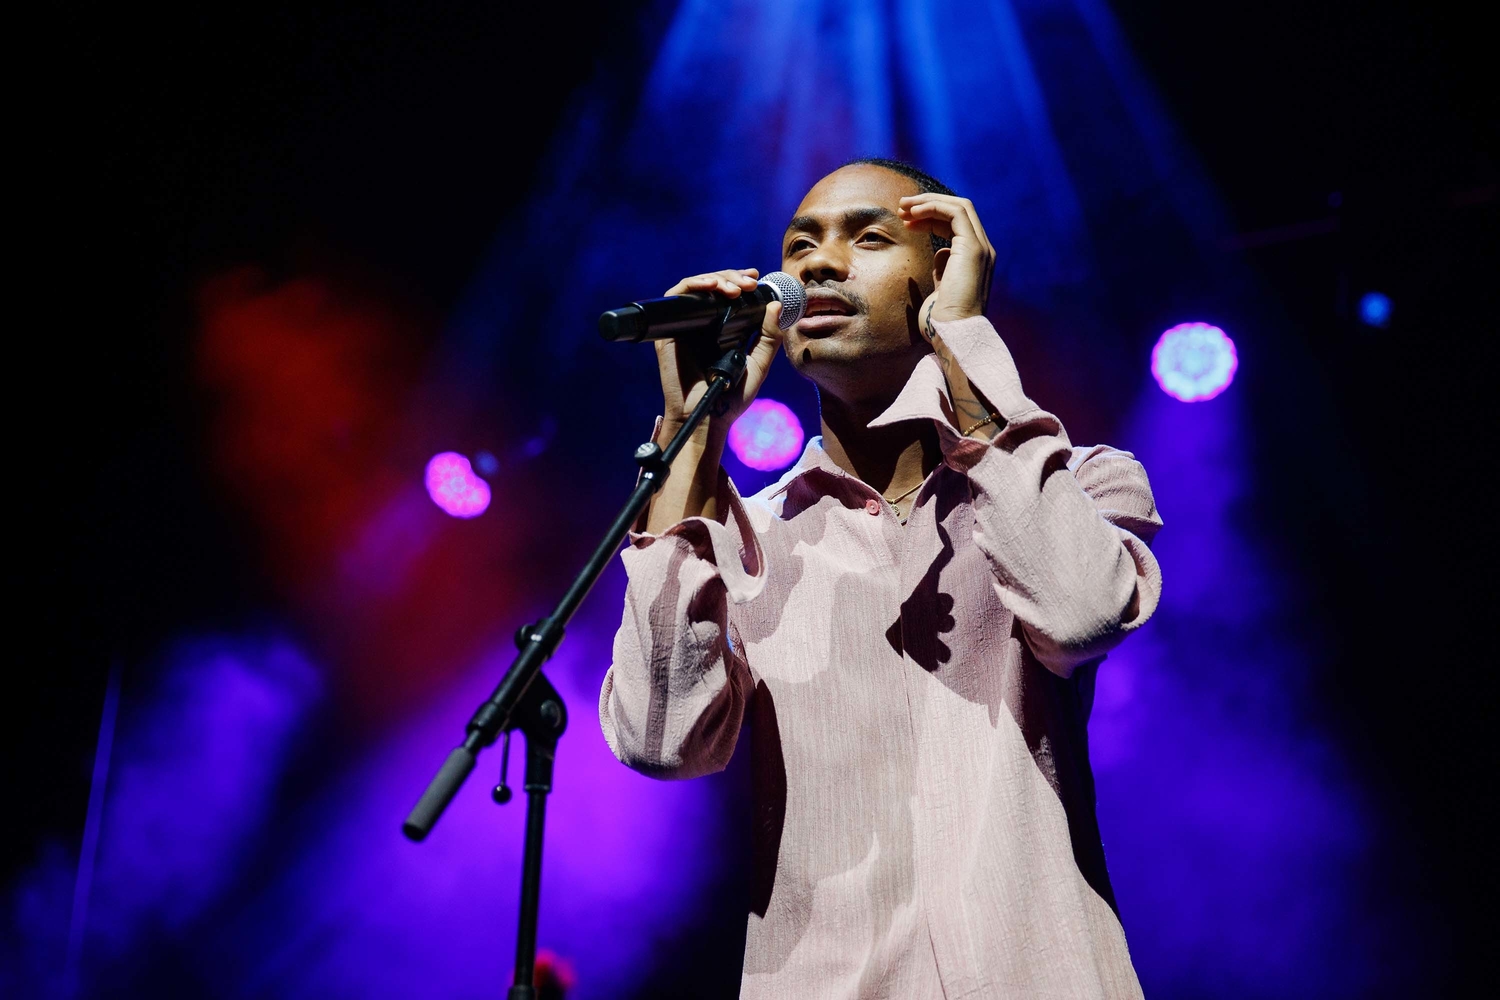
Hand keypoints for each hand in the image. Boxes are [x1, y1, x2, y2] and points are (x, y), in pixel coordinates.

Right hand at [654, 268, 785, 435]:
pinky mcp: (668, 331)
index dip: (739, 280)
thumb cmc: (732, 397)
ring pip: (696, 287)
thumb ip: (769, 337)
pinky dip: (693, 285)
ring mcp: (685, 327)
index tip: (756, 278)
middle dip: (732, 278)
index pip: (728, 295)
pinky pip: (676, 298)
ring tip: (735, 288)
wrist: (708, 417)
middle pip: (713, 287)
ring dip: (717, 279)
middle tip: (749, 284)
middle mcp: (703, 325)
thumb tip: (775, 305)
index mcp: (722, 330)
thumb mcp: (759, 364)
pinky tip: (710, 287)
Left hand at [897, 194, 995, 339]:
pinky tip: (914, 214)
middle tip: (902, 206)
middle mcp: (983, 250)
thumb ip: (943, 269)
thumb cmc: (942, 320)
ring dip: (929, 202)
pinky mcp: (973, 248)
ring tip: (903, 207)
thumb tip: (939, 253)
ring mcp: (981, 248)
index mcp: (975, 259)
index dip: (931, 217)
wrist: (952, 334)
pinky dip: (934, 208)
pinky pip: (956, 213)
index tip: (906, 221)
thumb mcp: (942, 288)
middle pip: (959, 211)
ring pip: (960, 206)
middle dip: (929, 204)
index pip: (956, 224)